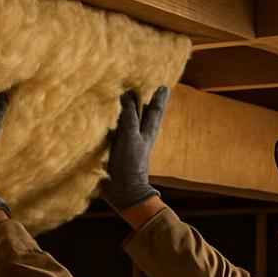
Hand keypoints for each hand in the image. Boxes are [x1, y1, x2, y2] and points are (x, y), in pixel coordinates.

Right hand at [101, 86, 167, 210]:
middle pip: (148, 116)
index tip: (164, 86)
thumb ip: (128, 115)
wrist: (124, 190)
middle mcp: (141, 136)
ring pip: (134, 123)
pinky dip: (118, 124)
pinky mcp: (118, 151)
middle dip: (150, 103)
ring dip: (134, 112)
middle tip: (157, 90)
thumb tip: (127, 94)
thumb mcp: (130, 136)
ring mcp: (130, 144)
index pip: (155, 110)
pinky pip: (119, 132)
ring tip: (134, 102)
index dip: (159, 98)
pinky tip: (113, 123)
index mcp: (148, 132)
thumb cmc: (130, 162)